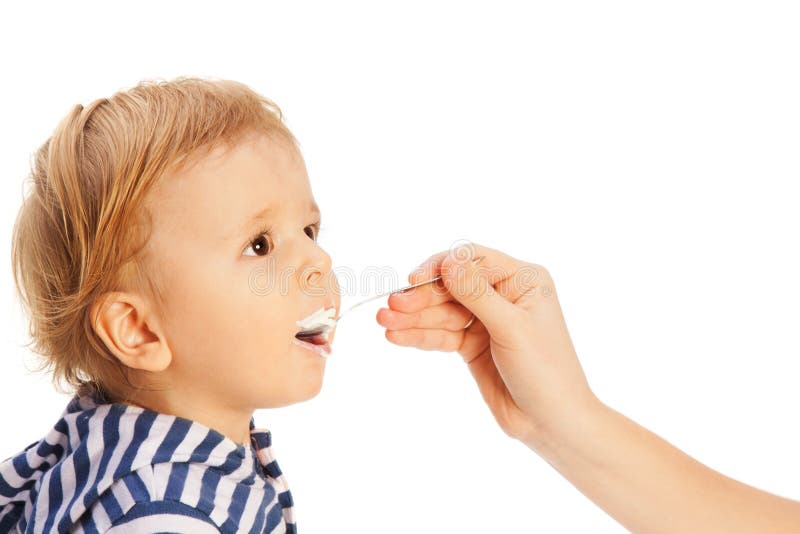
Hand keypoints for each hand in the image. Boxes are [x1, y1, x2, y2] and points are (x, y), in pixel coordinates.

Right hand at [376, 241, 598, 445]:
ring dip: (412, 318)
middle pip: (451, 287)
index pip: (473, 261)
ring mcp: (485, 320)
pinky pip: (441, 334)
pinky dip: (419, 336)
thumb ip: (477, 294)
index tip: (415, 280)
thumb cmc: (545, 370)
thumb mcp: (512, 328)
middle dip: (421, 297)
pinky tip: (396, 337)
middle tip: (390, 308)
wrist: (551, 422)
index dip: (441, 268)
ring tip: (384, 323)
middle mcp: (502, 294)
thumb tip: (447, 262)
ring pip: (442, 312)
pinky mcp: (472, 344)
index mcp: (522, 280)